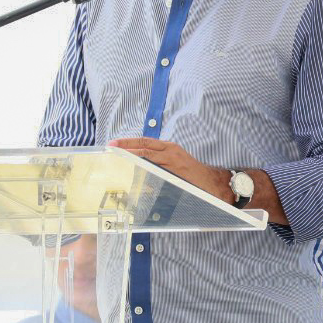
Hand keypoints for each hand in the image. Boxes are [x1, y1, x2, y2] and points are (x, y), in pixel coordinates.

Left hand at [108, 137, 230, 200]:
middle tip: (111, 147)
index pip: (145, 141)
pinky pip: (156, 170)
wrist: (211, 181)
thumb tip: (140, 167)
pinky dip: (144, 171)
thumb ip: (159, 162)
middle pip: (144, 146)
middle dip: (126, 146)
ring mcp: (173, 161)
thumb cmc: (192, 173)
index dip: (129, 141)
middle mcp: (170, 151)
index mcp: (169, 147)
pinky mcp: (176, 171)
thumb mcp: (175, 162)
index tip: (115, 143)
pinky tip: (133, 173)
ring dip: (132, 155)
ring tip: (118, 156)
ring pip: (148, 156)